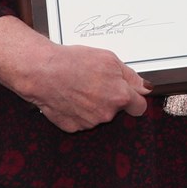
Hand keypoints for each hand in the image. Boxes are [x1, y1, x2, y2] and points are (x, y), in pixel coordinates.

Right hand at [24, 43, 150, 131]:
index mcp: (120, 96)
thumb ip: (130, 76)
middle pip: (116, 109)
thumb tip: (144, 87)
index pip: (139, 107)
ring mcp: (88, 122)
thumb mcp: (110, 60)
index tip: (132, 96)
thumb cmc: (73, 63)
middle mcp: (106, 113)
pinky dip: (78, 111)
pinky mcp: (72, 127)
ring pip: (98, 115)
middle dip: (111, 98)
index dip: (136, 99)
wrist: (42, 72)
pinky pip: (81, 120)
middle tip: (96, 83)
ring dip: (93, 105)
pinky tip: (70, 97)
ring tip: (79, 87)